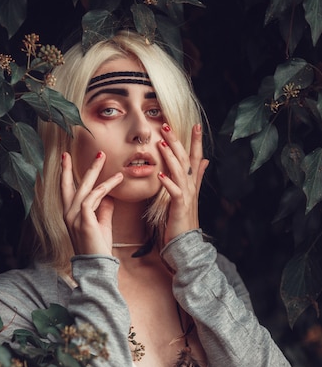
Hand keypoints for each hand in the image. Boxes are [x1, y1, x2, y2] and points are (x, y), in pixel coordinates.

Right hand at [61, 151, 123, 254]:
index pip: (65, 188)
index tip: (66, 156)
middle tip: (95, 152)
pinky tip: (114, 181)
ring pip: (85, 188)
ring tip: (106, 159)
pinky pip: (92, 199)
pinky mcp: (83, 221)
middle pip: (71, 184)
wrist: (97, 267)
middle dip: (81, 166)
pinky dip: (103, 188)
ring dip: (97, 172)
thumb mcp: (101, 224)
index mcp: (70, 214)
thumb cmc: (98, 247)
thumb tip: (108, 196)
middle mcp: (68, 214)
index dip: (65, 172)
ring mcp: (74, 217)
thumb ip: (103, 209)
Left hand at [157, 123, 208, 244]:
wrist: (185, 242)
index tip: (195, 125)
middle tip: (167, 126)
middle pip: (185, 159)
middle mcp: (191, 187)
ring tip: (162, 144)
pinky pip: (174, 192)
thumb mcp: (190, 194)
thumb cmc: (184, 218)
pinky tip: (160, 175)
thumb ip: (197, 176)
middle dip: (177, 142)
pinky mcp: (179, 207)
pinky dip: (168, 183)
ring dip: (170, 157)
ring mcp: (186, 196)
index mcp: (192, 183)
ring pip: (180, 172)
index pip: (195, 157)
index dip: (196, 141)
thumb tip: (205, 160)